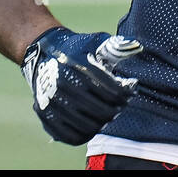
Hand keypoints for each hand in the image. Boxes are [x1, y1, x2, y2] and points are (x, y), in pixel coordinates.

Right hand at [21, 26, 141, 144]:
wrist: (41, 53)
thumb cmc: (75, 48)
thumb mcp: (94, 41)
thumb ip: (115, 47)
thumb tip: (136, 46)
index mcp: (79, 65)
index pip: (112, 90)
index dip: (125, 94)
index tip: (130, 92)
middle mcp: (64, 83)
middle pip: (101, 110)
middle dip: (116, 110)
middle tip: (120, 106)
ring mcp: (52, 101)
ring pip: (87, 125)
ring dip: (102, 123)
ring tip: (108, 115)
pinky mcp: (44, 113)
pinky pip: (69, 135)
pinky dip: (85, 134)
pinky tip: (92, 126)